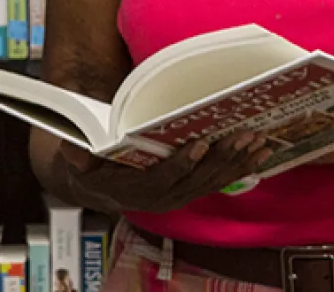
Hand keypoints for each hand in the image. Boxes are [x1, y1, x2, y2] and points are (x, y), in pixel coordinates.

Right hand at [57, 132, 273, 213]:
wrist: (100, 189)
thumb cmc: (90, 167)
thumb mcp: (77, 161)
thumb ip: (77, 155)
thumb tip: (74, 148)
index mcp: (134, 191)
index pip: (162, 179)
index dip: (181, 164)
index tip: (199, 145)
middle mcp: (162, 198)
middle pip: (196, 180)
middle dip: (222, 158)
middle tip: (244, 136)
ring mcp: (179, 196)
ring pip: (213, 182)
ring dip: (238, 162)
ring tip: (260, 142)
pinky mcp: (190, 191)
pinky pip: (218, 181)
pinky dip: (240, 168)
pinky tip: (259, 155)